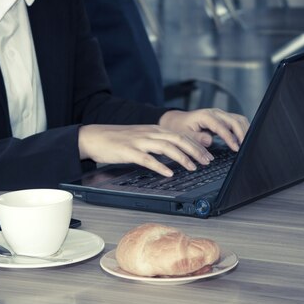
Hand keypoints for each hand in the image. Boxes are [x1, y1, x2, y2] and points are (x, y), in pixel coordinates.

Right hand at [78, 124, 215, 176]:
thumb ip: (158, 142)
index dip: (197, 145)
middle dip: (196, 150)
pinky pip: (147, 159)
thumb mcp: (142, 137)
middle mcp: (150, 133)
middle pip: (178, 139)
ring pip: (166, 147)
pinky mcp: (129, 151)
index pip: (181, 135)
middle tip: (207, 162)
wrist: (94, 137)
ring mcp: (139, 141)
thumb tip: (175, 152)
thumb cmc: (118, 139)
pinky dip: (160, 166)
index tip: (208, 155)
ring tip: (193, 167)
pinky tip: (169, 173)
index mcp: (154, 129)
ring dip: (182, 157)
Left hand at [158, 108, 249, 151]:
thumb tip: (209, 141)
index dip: (230, 137)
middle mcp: (215, 113)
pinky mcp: (223, 118)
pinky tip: (244, 139)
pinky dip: (242, 129)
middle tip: (246, 147)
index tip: (236, 148)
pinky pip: (237, 121)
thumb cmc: (180, 128)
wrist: (177, 120)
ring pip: (238, 119)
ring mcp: (220, 114)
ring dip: (244, 130)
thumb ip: (196, 138)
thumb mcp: (183, 135)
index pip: (222, 126)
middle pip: (234, 120)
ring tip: (247, 144)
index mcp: (205, 116)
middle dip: (242, 134)